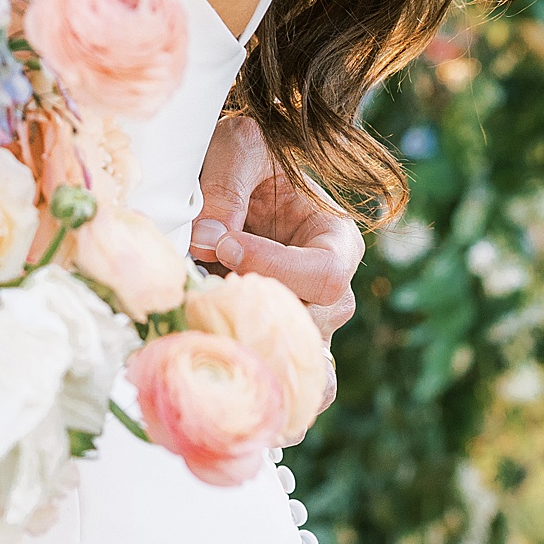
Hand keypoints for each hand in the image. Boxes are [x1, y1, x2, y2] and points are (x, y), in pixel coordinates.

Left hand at [191, 114, 363, 367]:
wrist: (231, 185)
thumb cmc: (245, 159)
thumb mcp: (238, 149)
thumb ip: (226, 189)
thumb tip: (206, 242)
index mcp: (337, 240)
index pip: (323, 272)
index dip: (274, 267)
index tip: (223, 249)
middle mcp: (331, 292)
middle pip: (315, 325)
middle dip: (261, 319)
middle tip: (207, 303)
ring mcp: (307, 326)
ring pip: (302, 365)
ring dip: (261, 363)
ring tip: (222, 357)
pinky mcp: (278, 347)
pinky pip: (287, 386)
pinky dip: (265, 394)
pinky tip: (229, 392)